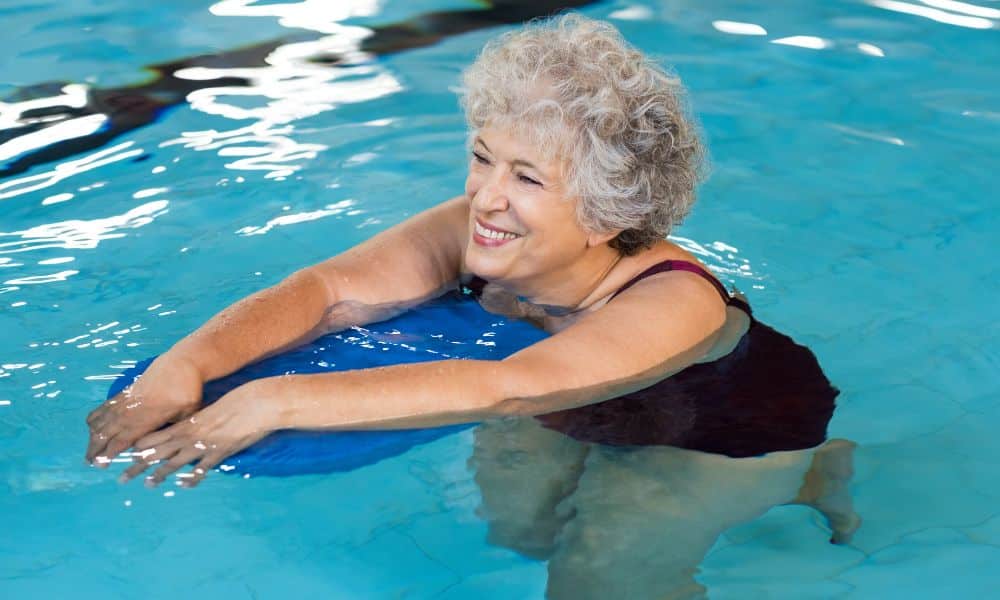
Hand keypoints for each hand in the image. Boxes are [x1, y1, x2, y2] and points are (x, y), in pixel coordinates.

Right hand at [85, 353, 203, 466]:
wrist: (182, 363)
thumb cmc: (188, 391)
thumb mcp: (187, 413)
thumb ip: (175, 430)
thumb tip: (170, 447)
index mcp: (147, 418)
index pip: (123, 439)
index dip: (110, 452)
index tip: (101, 464)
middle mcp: (132, 410)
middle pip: (106, 432)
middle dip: (96, 448)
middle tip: (90, 463)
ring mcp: (126, 400)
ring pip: (101, 420)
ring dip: (93, 436)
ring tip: (91, 451)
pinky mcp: (125, 392)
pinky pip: (103, 407)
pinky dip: (95, 418)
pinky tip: (93, 428)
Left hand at [118, 381, 277, 487]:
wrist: (255, 404)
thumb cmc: (237, 403)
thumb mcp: (212, 411)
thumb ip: (201, 422)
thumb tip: (194, 429)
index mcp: (188, 423)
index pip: (157, 437)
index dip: (141, 447)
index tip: (128, 455)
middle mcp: (190, 435)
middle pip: (158, 452)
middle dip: (139, 465)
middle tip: (123, 478)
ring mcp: (203, 445)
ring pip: (175, 462)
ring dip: (160, 474)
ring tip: (148, 485)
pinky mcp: (219, 452)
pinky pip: (202, 468)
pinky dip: (192, 478)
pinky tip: (184, 486)